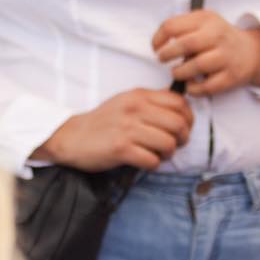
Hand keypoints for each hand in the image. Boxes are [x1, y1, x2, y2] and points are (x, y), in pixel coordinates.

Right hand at [37, 89, 192, 171]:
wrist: (71, 136)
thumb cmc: (103, 122)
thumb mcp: (126, 102)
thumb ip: (151, 103)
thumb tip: (181, 110)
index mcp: (139, 95)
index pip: (179, 102)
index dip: (188, 118)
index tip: (183, 128)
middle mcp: (135, 109)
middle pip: (178, 124)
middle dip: (182, 138)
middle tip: (174, 145)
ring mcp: (127, 129)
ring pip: (168, 143)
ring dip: (168, 154)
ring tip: (158, 154)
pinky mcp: (120, 149)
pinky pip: (152, 160)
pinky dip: (153, 164)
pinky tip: (145, 161)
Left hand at [152, 11, 259, 97]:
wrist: (250, 52)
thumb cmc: (219, 38)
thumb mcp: (203, 22)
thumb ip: (183, 27)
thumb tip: (160, 42)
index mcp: (206, 20)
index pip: (173, 26)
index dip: (159, 38)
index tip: (156, 47)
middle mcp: (218, 36)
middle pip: (186, 44)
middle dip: (168, 54)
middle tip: (162, 59)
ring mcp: (226, 56)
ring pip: (197, 66)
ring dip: (180, 72)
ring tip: (176, 73)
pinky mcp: (231, 76)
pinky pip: (207, 86)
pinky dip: (193, 88)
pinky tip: (190, 84)